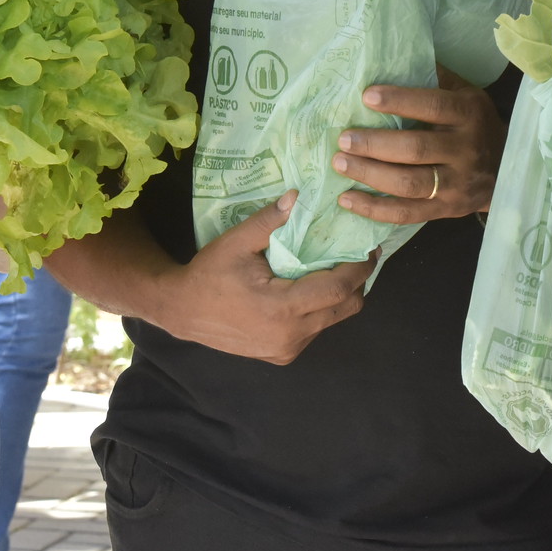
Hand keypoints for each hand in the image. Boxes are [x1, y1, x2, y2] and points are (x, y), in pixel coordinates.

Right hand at [162, 192, 373, 363]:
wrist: (181, 312)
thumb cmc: (208, 275)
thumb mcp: (236, 242)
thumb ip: (269, 220)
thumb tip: (298, 195)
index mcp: (281, 309)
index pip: (338, 289)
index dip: (360, 268)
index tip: (370, 248)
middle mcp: (290, 336)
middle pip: (345, 309)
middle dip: (358, 282)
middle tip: (360, 256)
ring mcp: (287, 350)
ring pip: (332, 321)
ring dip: (340, 296)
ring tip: (336, 268)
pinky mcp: (282, 355)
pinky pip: (315, 330)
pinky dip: (321, 309)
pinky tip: (312, 287)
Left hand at [333, 65, 504, 221]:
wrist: (508, 170)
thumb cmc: (475, 123)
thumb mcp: (466, 94)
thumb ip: (435, 78)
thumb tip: (393, 55)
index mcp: (469, 114)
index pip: (434, 107)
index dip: (400, 101)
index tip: (366, 96)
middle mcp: (465, 150)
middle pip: (416, 149)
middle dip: (375, 144)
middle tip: (343, 138)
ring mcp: (457, 185)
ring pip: (409, 184)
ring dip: (370, 174)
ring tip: (340, 163)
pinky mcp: (446, 210)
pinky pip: (407, 214)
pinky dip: (375, 209)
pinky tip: (347, 199)